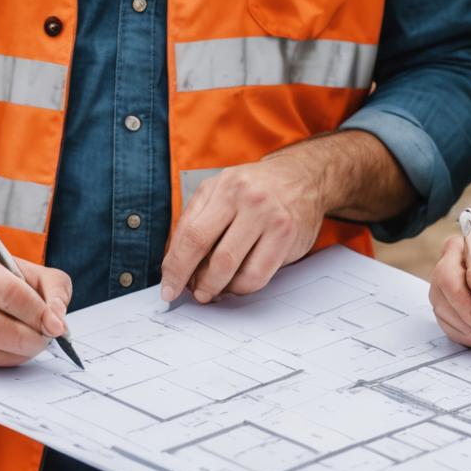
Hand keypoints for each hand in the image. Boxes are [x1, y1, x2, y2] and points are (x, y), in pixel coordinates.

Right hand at [0, 235, 72, 368]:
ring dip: (20, 352)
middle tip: (49, 338)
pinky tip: (15, 349)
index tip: (57, 326)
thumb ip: (52, 289)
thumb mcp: (27, 266)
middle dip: (30, 338)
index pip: (8, 293)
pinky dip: (5, 360)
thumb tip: (58, 323)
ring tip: (36, 342)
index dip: (37, 313)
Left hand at [159, 150, 325, 304]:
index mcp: (222, 186)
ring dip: (216, 287)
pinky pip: (256, 276)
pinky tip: (237, 283)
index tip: (168, 287)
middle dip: (192, 281)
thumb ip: (195, 222)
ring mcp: (269, 215)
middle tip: (191, 293)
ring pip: (230, 268)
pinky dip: (241, 287)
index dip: (175, 267)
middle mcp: (246, 198)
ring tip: (213, 289)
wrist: (302, 177)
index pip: (189, 234)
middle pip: (207, 251)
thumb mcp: (220, 191)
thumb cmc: (255, 189)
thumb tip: (174, 267)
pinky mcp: (287, 235)